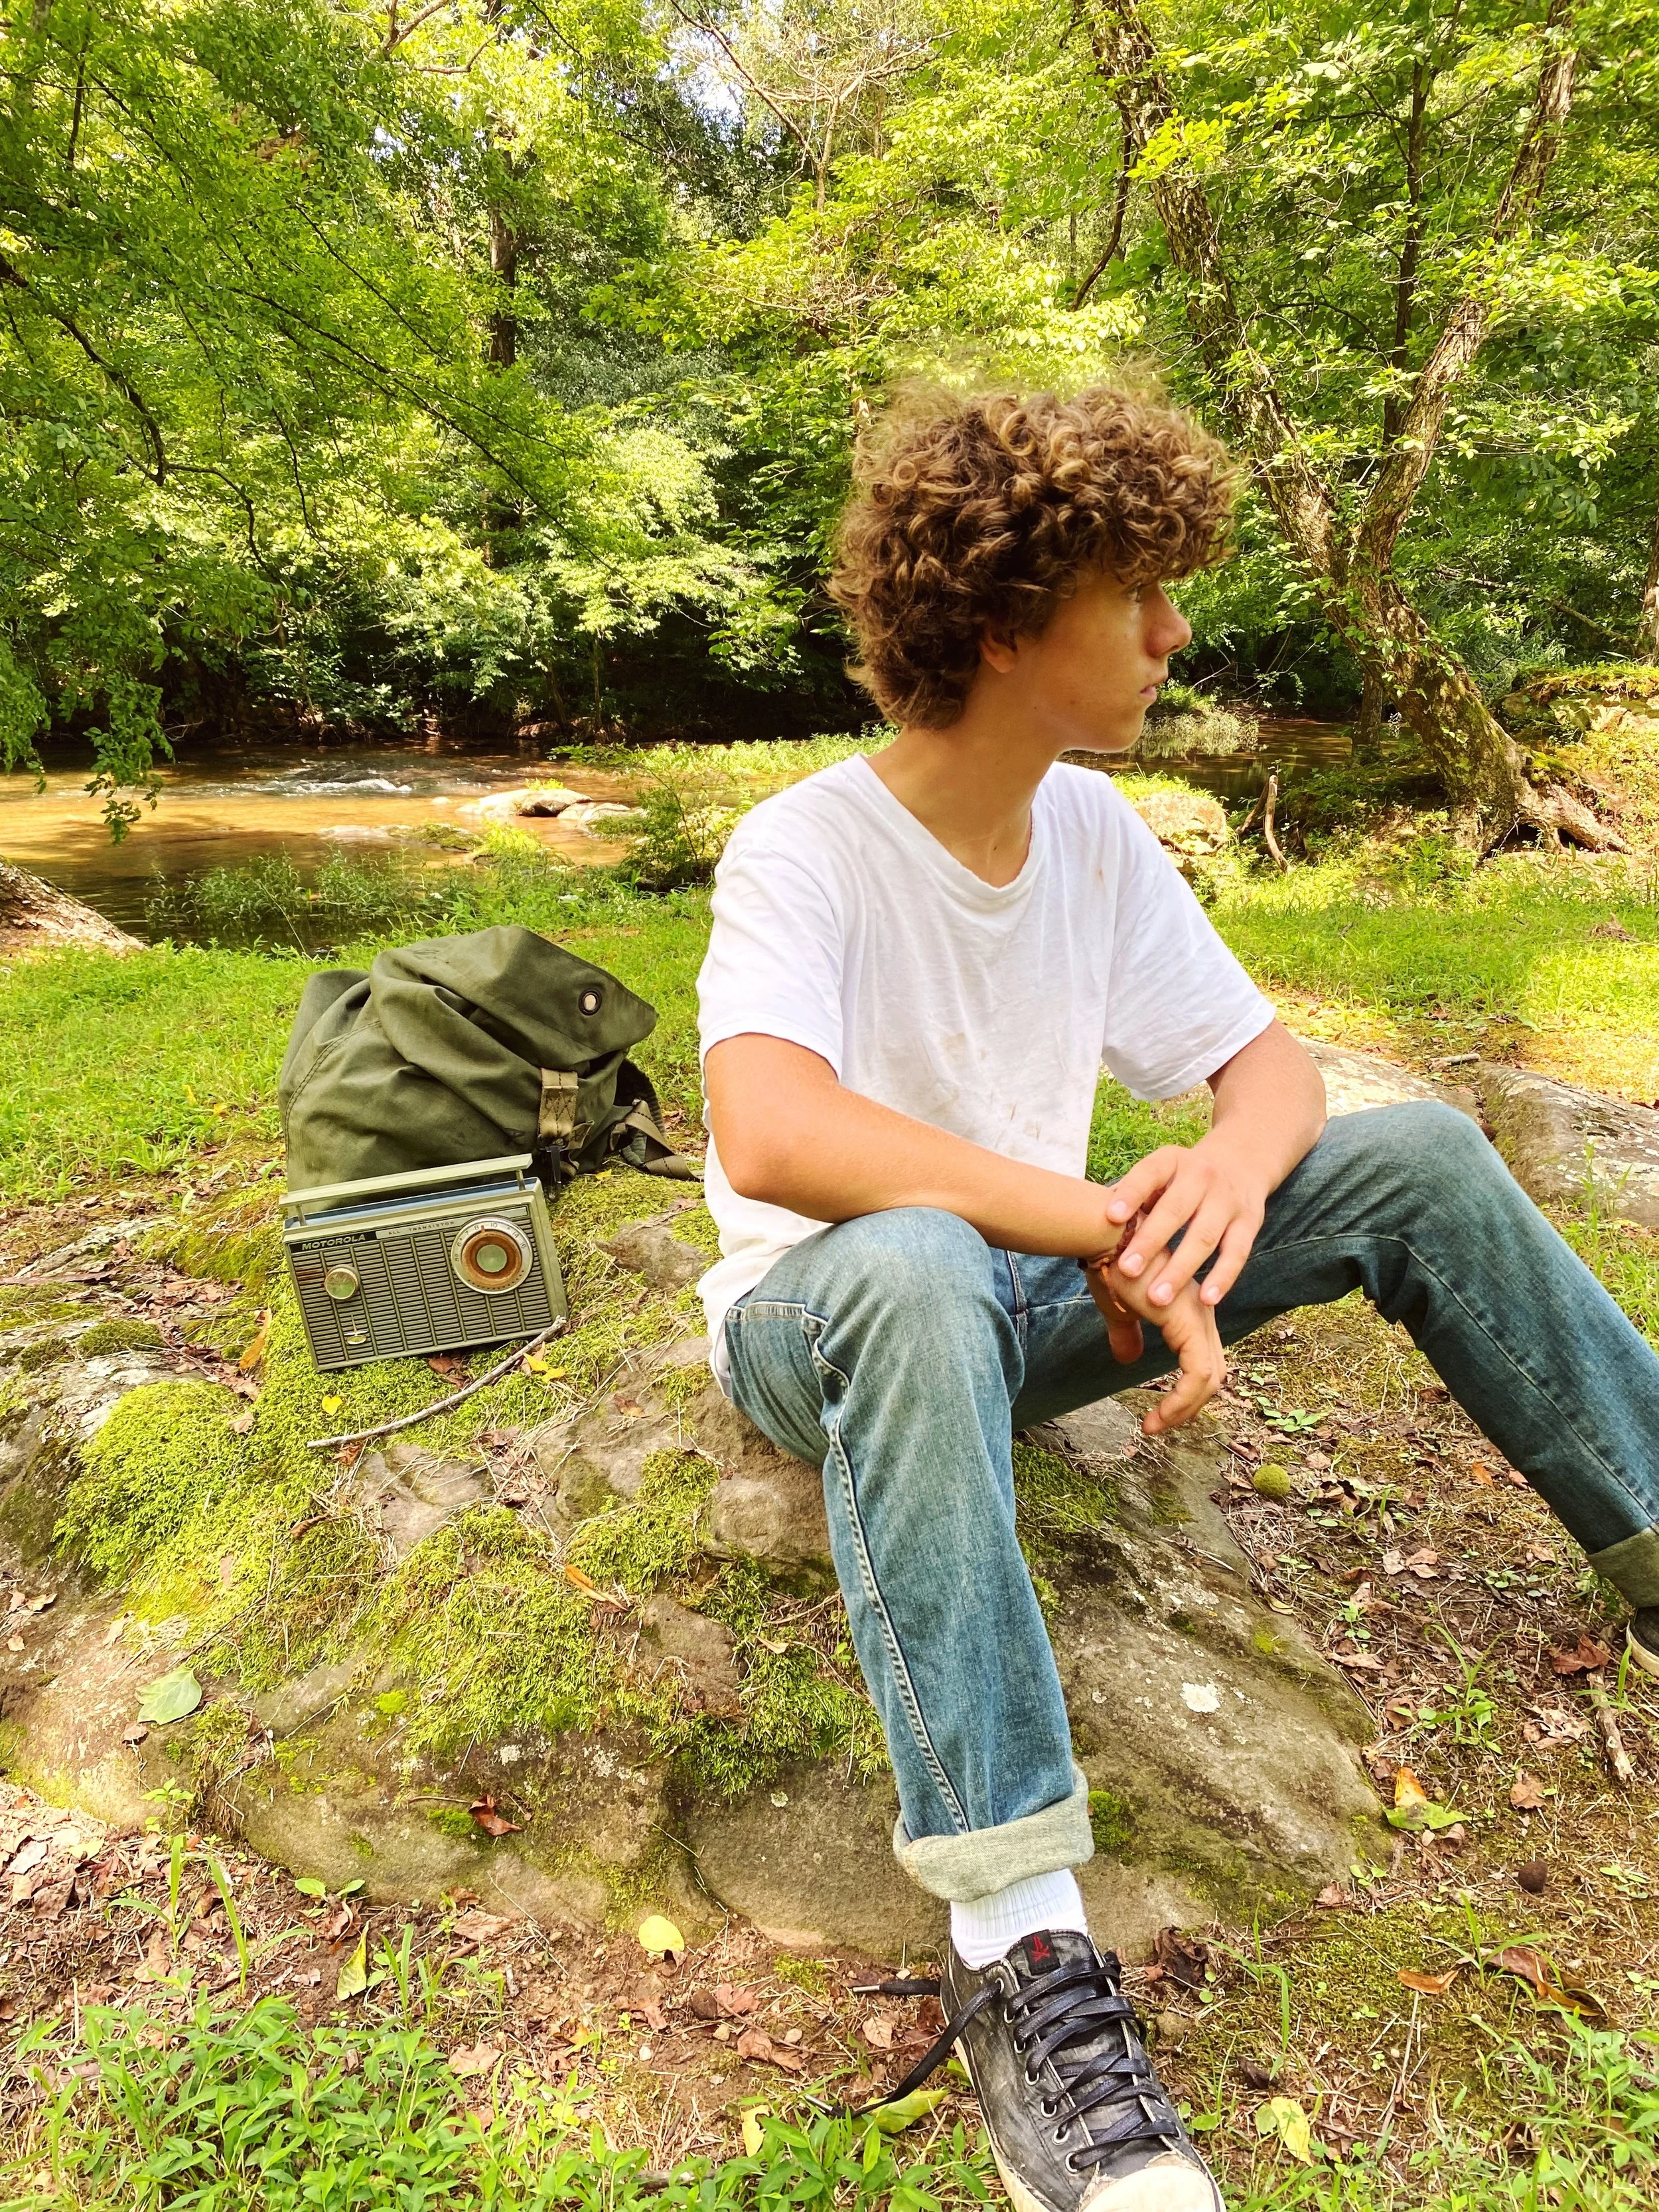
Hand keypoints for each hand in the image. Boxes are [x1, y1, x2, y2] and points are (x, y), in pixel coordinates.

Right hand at [1082, 1255, 1225, 1432]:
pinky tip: (1155, 1416)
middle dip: (1188, 1407)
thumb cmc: (1110, 1266)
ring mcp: (1199, 1319)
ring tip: (1154, 1426)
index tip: (1155, 1416)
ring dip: (1183, 1410)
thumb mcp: (1119, 1310)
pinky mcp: (1189, 1324)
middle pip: (1213, 1375)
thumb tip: (1126, 1359)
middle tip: (1158, 1426)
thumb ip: (1128, 1335)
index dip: (1184, 1394)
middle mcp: (1203, 1315)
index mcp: (1190, 1312)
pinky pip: (1197, 1375)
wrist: (1106, 1239)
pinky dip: (1180, 1401)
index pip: (1201, 1363)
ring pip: (1209, 1380)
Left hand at [1101, 1134, 1268, 1312]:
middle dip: (1150, 1241)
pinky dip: (1222, 1277)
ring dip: (1180, 1269)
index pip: (1148, 1174)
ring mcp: (1227, 1199)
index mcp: (1171, 1162)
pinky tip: (1206, 1300)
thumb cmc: (1182, 1179)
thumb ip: (1132, 1195)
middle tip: (1126, 1270)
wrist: (1241, 1161)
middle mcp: (1201, 1176)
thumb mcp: (1160, 1174)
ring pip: (1204, 1236)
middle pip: (1175, 1210)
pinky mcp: (1249, 1222)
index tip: (1110, 1217)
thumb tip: (1088, 1222)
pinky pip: (1236, 1253)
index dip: (1130, 1194)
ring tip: (1157, 1298)